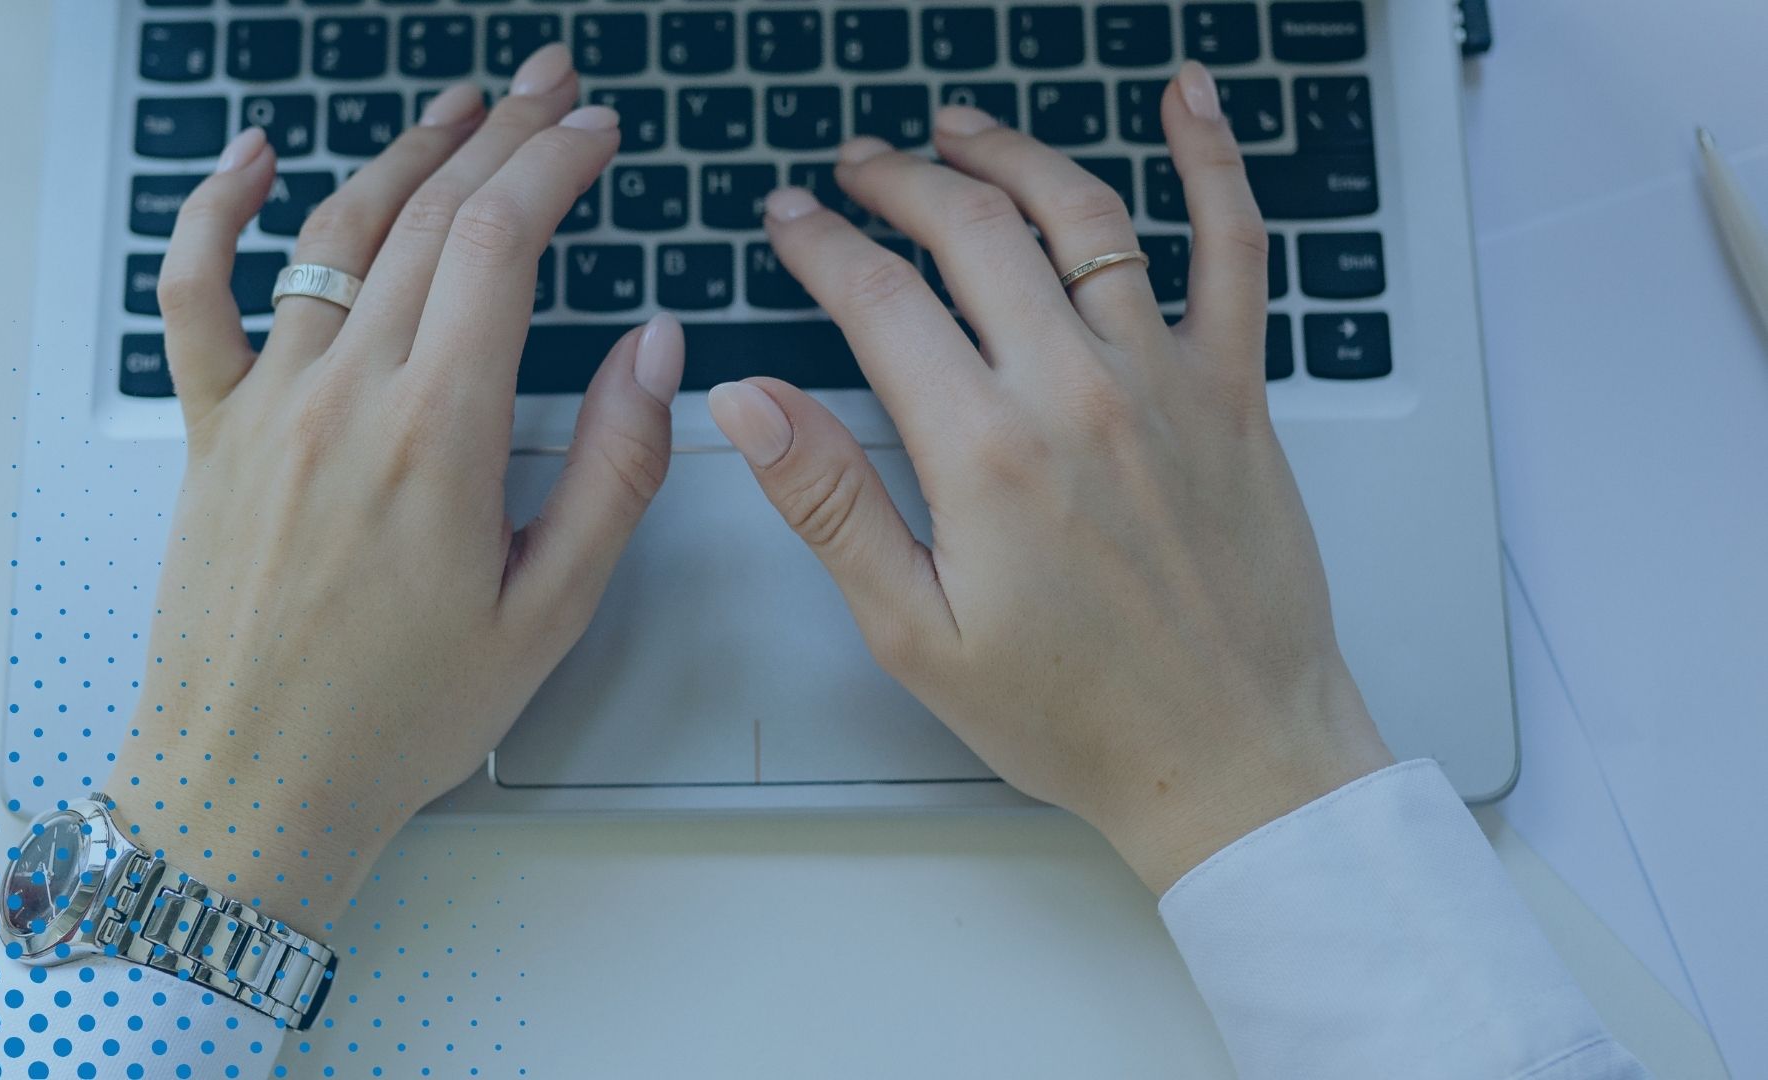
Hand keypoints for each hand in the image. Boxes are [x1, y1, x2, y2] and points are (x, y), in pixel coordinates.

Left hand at [106, 45, 683, 934]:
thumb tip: (656, 348)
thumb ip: (613, 470)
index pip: (501, 244)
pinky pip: (196, 295)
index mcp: (438, 437)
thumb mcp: (549, 612)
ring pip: (336, 233)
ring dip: (405, 152)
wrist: (255, 782)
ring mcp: (268, 405)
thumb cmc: (404, 715)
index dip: (555, 167)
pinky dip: (218, 210)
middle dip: (502, 135)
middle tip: (552, 87)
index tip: (597, 134)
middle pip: (429, 216)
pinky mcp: (213, 430)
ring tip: (461, 106)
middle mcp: (345, 396)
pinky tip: (257, 156)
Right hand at [708, 62, 1392, 892]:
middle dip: (897, 180)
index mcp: (987, 451)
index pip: (878, 299)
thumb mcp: (917, 632)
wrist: (1230, 757)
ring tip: (958, 130)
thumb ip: (830, 503)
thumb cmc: (1076, 715)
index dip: (819, 244)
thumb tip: (746, 402)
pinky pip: (1234, 249)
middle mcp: (1078, 391)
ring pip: (1083, 215)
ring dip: (1010, 154)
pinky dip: (1214, 163)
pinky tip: (1189, 101)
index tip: (788, 221)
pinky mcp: (1236, 390)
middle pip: (972, 231)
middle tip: (856, 167)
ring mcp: (1166, 379)